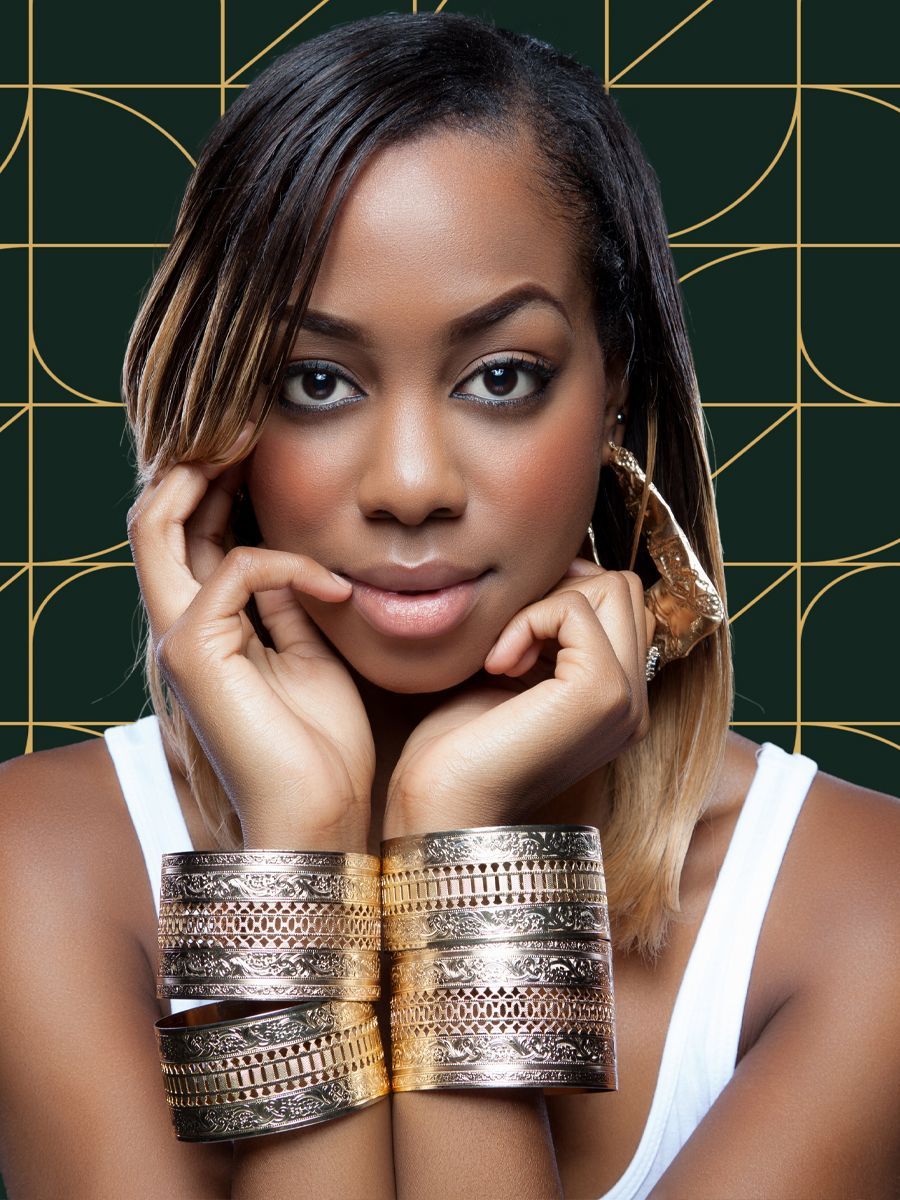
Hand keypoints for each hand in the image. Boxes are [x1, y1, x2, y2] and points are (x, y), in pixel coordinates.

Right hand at [126, 421, 374, 850]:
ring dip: (204, 476)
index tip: (261, 439)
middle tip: (247, 420)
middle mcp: (181, 625)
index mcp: (210, 626)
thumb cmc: (324, 744)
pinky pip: (232, 569)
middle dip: (196, 460)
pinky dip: (290, 565)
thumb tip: (297, 550)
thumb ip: (289, 601)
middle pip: (157, 516)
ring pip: (157, 524)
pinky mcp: (194, 652)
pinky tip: (338, 589)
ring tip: (251, 443)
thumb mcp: (311, 651)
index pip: (192, 532)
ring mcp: (179, 638)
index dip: (217, 481)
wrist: (321, 818)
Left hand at [382, 558, 655, 837]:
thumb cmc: (459, 744)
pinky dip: (527, 621)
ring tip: (504, 655)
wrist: (441, 803)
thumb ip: (545, 630)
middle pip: (623, 586)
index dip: (562, 594)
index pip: (620, 603)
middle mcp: (635, 703)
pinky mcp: (603, 693)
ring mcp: (627, 700)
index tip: (511, 633)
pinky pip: (577, 608)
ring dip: (543, 604)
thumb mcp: (511, 670)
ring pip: (612, 586)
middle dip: (559, 591)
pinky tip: (497, 665)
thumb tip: (564, 566)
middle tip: (509, 640)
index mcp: (617, 700)